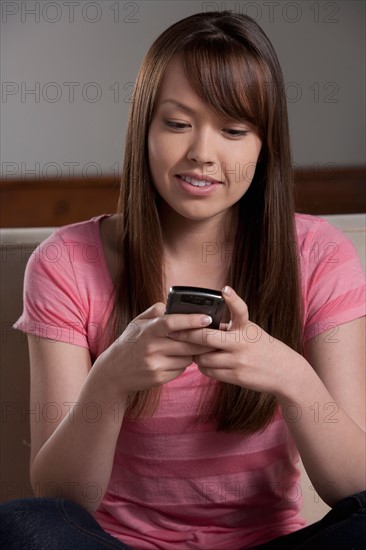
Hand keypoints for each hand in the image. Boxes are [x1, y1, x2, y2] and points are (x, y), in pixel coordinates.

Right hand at [96, 302, 216, 395]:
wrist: (114, 372)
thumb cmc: (130, 343)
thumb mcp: (137, 323)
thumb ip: (155, 311)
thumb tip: (172, 304)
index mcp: (148, 330)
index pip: (172, 322)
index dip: (192, 320)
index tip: (207, 318)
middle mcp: (152, 347)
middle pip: (186, 343)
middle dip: (201, 340)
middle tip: (211, 335)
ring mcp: (155, 364)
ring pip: (187, 357)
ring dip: (191, 352)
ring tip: (188, 347)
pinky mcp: (159, 378)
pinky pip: (181, 369)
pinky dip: (182, 363)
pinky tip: (176, 359)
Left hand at [167, 286, 299, 394]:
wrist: (284, 372)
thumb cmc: (262, 347)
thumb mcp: (251, 330)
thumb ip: (230, 326)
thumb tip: (203, 323)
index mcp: (246, 327)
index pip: (241, 310)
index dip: (233, 299)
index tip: (225, 289)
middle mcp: (242, 343)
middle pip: (207, 338)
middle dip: (187, 335)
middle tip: (173, 331)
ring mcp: (239, 361)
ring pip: (203, 357)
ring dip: (194, 354)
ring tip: (191, 350)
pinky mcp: (237, 376)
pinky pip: (210, 372)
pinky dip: (202, 366)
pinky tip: (203, 362)